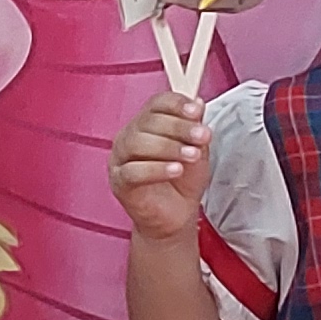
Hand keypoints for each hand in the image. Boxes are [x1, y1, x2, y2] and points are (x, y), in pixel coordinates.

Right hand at [109, 92, 207, 244]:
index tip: (196, 111)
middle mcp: (129, 136)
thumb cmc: (183, 182)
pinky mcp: (119, 182)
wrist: (176, 216)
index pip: (157, 103)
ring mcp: (120, 159)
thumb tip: (197, 103)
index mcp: (147, 124)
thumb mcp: (197, 150)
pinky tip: (176, 170)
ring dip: (169, 147)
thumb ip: (195, 127)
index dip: (177, 104)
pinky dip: (156, 169)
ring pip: (138, 142)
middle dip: (179, 127)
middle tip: (201, 136)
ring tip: (192, 155)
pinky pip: (133, 171)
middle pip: (149, 121)